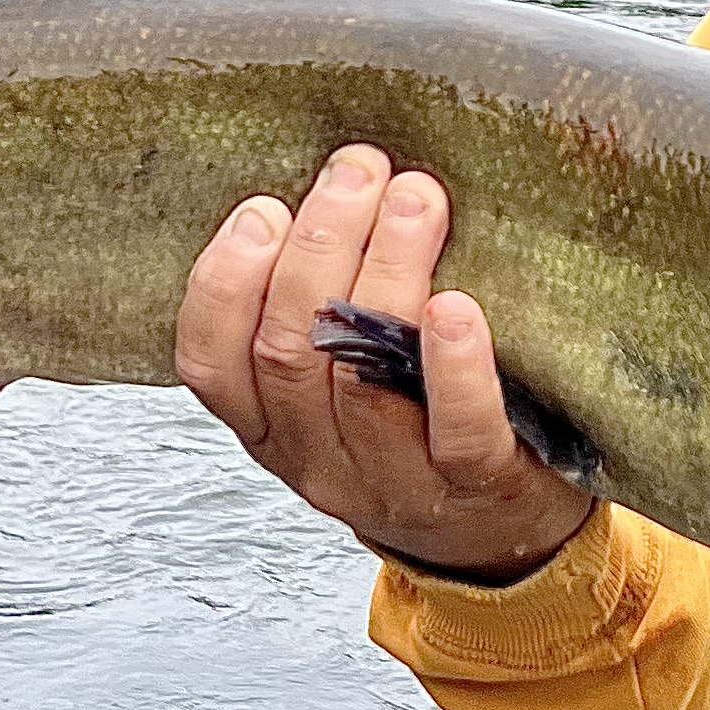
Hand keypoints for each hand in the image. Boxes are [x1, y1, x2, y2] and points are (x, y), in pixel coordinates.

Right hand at [173, 143, 594, 583]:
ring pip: (363, 380)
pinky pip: (456, 430)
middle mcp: (319, 460)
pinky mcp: (477, 485)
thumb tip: (319, 184)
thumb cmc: (415, 426)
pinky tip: (455, 306)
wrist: (500, 539)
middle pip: (291, 353)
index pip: (209, 363)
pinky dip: (453, 366)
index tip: (263, 208)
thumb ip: (313, 308)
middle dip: (320, 245)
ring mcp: (396, 480)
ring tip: (416, 198)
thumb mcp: (337, 382)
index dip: (225, 281)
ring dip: (386, 275)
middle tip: (359, 169)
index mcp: (270, 428)